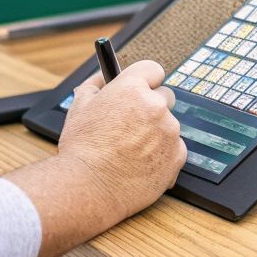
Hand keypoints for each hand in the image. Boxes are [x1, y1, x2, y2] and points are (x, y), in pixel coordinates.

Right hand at [57, 60, 185, 218]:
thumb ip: (95, 85)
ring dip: (156, 133)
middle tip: (132, 124)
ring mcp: (169, 131)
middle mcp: (155, 106)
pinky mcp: (177, 156)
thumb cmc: (81, 149)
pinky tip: (141, 164)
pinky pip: (175, 148)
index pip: (152, 69)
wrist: (88, 187)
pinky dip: (162, 155)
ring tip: (130, 151)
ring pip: (168, 125)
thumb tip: (103, 77)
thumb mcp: (79, 106)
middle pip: (165, 96)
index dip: (145, 79)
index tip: (142, 87)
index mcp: (132, 88)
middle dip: (151, 107)